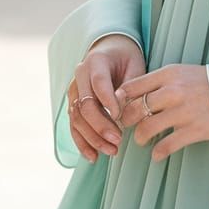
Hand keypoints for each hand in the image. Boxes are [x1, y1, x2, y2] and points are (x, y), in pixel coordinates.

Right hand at [67, 34, 146, 162]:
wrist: (111, 52)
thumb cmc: (128, 60)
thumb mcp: (135, 65)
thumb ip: (130, 87)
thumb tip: (122, 111)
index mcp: (96, 61)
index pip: (99, 83)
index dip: (109, 101)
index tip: (121, 117)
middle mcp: (80, 76)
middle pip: (85, 105)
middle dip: (101, 126)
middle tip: (118, 141)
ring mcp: (74, 91)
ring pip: (77, 119)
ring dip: (92, 138)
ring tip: (112, 151)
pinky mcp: (73, 104)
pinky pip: (73, 126)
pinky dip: (82, 143)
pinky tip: (93, 156)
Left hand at [115, 63, 208, 160]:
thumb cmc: (206, 82)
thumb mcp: (181, 73)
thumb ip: (158, 81)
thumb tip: (129, 94)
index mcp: (169, 74)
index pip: (132, 86)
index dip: (119, 100)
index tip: (118, 108)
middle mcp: (174, 91)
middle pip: (135, 109)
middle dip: (126, 120)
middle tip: (126, 126)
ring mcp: (184, 111)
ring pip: (146, 128)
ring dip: (140, 137)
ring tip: (142, 139)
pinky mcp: (194, 130)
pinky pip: (166, 145)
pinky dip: (158, 152)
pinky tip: (157, 153)